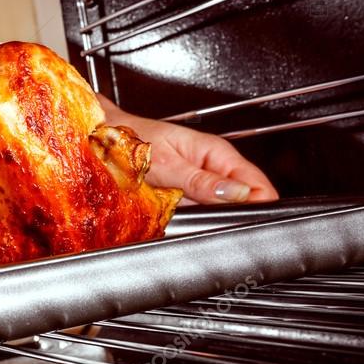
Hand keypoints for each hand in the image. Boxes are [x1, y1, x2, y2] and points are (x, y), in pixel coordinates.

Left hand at [100, 98, 278, 203]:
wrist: (103, 139)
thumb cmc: (130, 141)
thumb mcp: (167, 164)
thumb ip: (202, 182)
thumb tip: (239, 194)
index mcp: (215, 151)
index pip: (258, 183)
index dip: (261, 204)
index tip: (251, 219)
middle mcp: (210, 165)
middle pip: (243, 199)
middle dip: (237, 215)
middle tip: (216, 224)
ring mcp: (198, 180)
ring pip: (221, 208)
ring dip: (212, 218)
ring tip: (193, 219)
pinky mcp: (185, 193)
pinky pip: (199, 211)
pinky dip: (194, 218)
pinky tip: (181, 219)